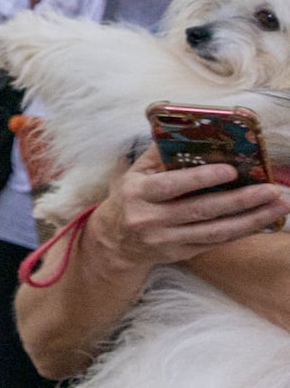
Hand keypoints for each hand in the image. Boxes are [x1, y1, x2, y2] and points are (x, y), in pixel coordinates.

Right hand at [93, 143, 289, 261]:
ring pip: (215, 231)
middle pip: (202, 210)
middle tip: (272, 190)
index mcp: (138, 194)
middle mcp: (151, 219)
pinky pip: (215, 243)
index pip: (172, 186)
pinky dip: (240, 232)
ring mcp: (166, 240)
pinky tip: (261, 221)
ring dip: (251, 219)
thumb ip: (159, 156)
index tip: (231, 170)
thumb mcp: (133, 174)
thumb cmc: (129, 199)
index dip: (201, 178)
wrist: (113, 242)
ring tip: (278, 206)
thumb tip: (190, 133)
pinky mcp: (180, 254)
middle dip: (241, 200)